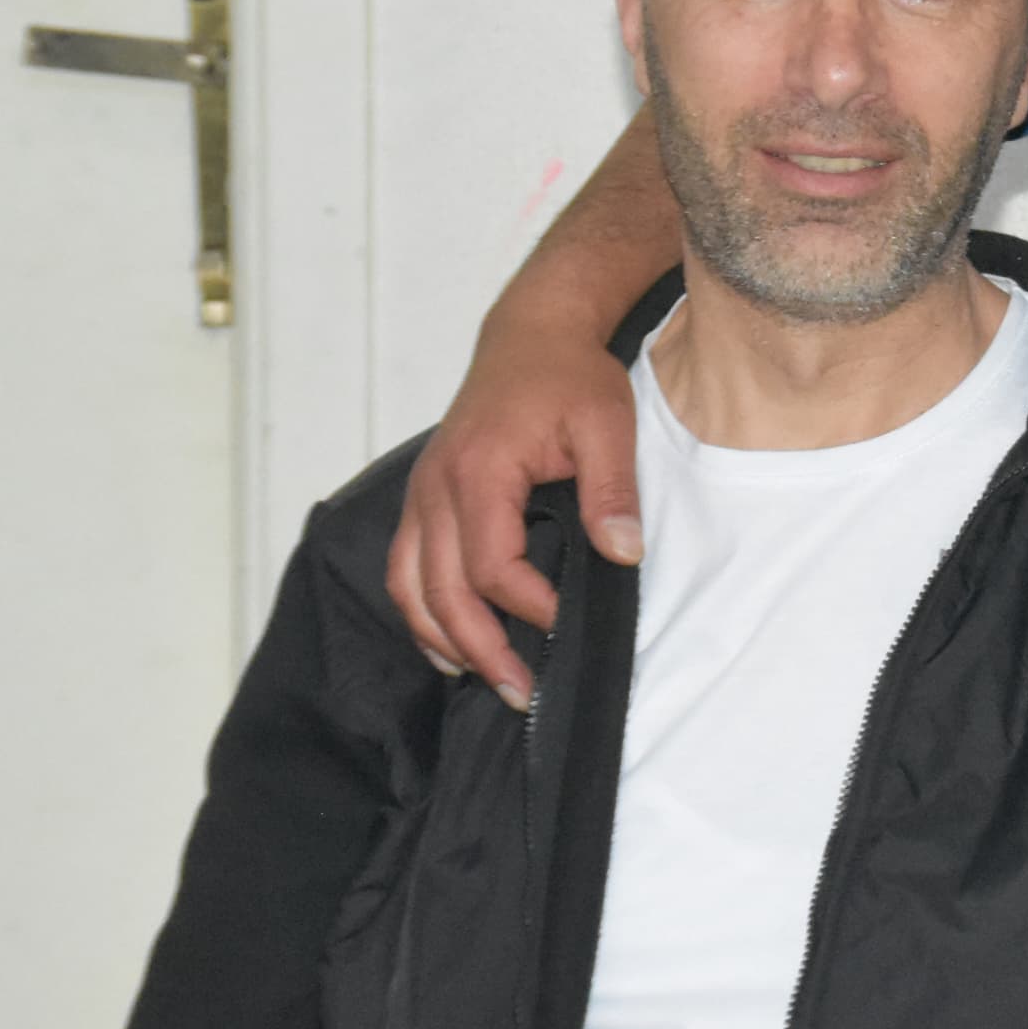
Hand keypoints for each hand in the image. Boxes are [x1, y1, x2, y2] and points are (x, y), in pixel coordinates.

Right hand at [387, 317, 643, 708]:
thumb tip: (623, 555)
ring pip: (410, 586)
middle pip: (440, 591)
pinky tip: (450, 643)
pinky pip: (405, 567)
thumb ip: (611, 493)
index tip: (565, 625)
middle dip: (479, 649)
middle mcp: (436, 487)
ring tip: (484, 679)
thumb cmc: (568, 378)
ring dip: (442, 639)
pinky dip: (422, 611)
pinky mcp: (423, 498)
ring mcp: (422, 494)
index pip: (491, 565)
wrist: (532, 334)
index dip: (527, 606)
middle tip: (521, 694)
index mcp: (479, 471)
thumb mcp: (607, 425)